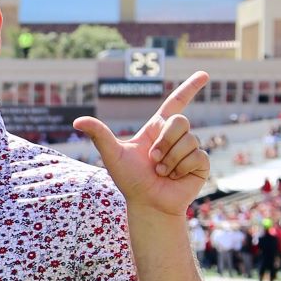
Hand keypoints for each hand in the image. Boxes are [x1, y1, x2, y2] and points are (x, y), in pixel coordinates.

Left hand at [72, 73, 211, 218]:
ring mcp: (190, 149)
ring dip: (170, 160)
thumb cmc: (130, 181)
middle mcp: (176, 136)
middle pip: (180, 121)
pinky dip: (181, 168)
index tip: (204, 75)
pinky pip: (197, 156)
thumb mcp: (113, 155)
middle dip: (164, 142)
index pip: (176, 102)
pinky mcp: (201, 164)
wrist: (147, 205)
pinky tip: (175, 178)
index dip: (190, 88)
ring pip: (189, 140)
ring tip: (161, 172)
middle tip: (153, 160)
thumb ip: (99, 134)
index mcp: (158, 129)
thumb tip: (76, 120)